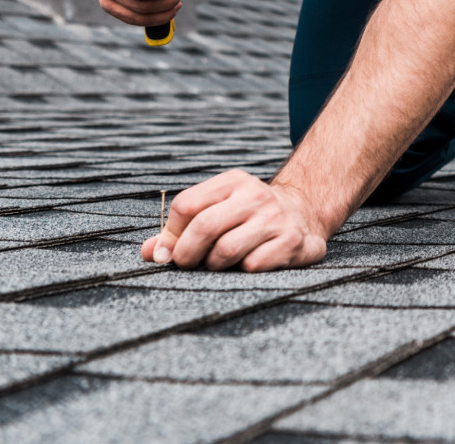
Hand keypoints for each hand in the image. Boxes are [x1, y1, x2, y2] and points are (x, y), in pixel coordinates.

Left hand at [141, 170, 328, 270]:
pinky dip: (241, 272)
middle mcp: (254, 196)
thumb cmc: (249, 216)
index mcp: (233, 182)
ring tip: (218, 264)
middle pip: (204, 227)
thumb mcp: (219, 209)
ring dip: (214, 266)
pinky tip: (247, 265)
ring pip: (225, 251)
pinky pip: (252, 266)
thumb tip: (149, 253)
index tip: (170, 251)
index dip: (171, 234)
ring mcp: (274, 218)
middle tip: (187, 266)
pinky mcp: (291, 241)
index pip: (186, 205)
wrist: (305, 213)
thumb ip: (182, 230)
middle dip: (186, 255)